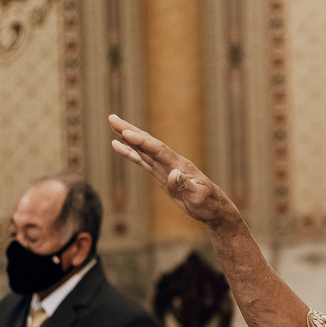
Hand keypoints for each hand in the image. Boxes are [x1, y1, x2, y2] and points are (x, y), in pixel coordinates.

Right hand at [108, 114, 236, 225]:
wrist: (213, 208)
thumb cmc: (208, 203)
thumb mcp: (198, 197)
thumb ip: (184, 185)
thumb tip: (173, 174)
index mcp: (180, 165)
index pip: (158, 150)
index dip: (142, 141)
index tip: (126, 134)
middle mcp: (171, 162)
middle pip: (148, 142)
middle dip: (130, 130)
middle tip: (112, 118)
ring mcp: (165, 167)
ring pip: (143, 149)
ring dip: (127, 137)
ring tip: (112, 125)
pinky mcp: (161, 175)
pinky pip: (143, 161)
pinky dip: (131, 153)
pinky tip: (119, 146)